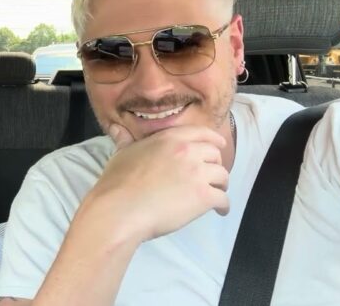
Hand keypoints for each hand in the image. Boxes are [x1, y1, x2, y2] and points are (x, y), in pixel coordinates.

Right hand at [81, 123, 229, 242]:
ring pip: (222, 176)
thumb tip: (115, 128)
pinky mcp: (203, 197)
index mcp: (170, 138)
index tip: (219, 145)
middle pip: (215, 155)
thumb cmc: (118, 182)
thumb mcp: (121, 155)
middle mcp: (188, 151)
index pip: (202, 133)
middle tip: (210, 176)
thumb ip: (125, 140)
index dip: (214, 139)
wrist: (121, 209)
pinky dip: (223, 206)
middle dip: (215, 165)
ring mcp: (197, 174)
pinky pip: (223, 199)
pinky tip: (219, 210)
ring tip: (216, 193)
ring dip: (221, 185)